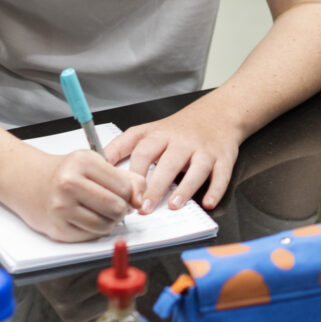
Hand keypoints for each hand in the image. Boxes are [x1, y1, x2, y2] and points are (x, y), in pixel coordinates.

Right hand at [18, 146, 144, 240]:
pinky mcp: (57, 228)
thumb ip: (125, 178)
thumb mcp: (95, 164)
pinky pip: (90, 236)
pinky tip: (86, 218)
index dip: (130, 194)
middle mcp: (69, 183)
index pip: (124, 187)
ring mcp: (61, 207)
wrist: (27, 180)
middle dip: (121, 209)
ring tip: (100, 212)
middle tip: (114, 205)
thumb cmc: (65, 172)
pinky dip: (94, 230)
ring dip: (109, 222)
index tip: (123, 194)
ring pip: (106, 225)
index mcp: (82, 162)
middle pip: (117, 208)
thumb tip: (140, 200)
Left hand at [103, 96, 247, 211]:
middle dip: (155, 186)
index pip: (143, 151)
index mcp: (160, 135)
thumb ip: (124, 146)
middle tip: (144, 207)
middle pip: (168, 163)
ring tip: (173, 206)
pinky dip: (216, 190)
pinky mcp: (223, 158)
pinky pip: (221, 175)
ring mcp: (204, 150)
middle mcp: (182, 141)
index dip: (133, 173)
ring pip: (196, 169)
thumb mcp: (148, 130)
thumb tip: (97, 162)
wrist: (218, 114)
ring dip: (185, 188)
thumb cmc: (179, 129)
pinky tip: (208, 203)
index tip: (122, 192)